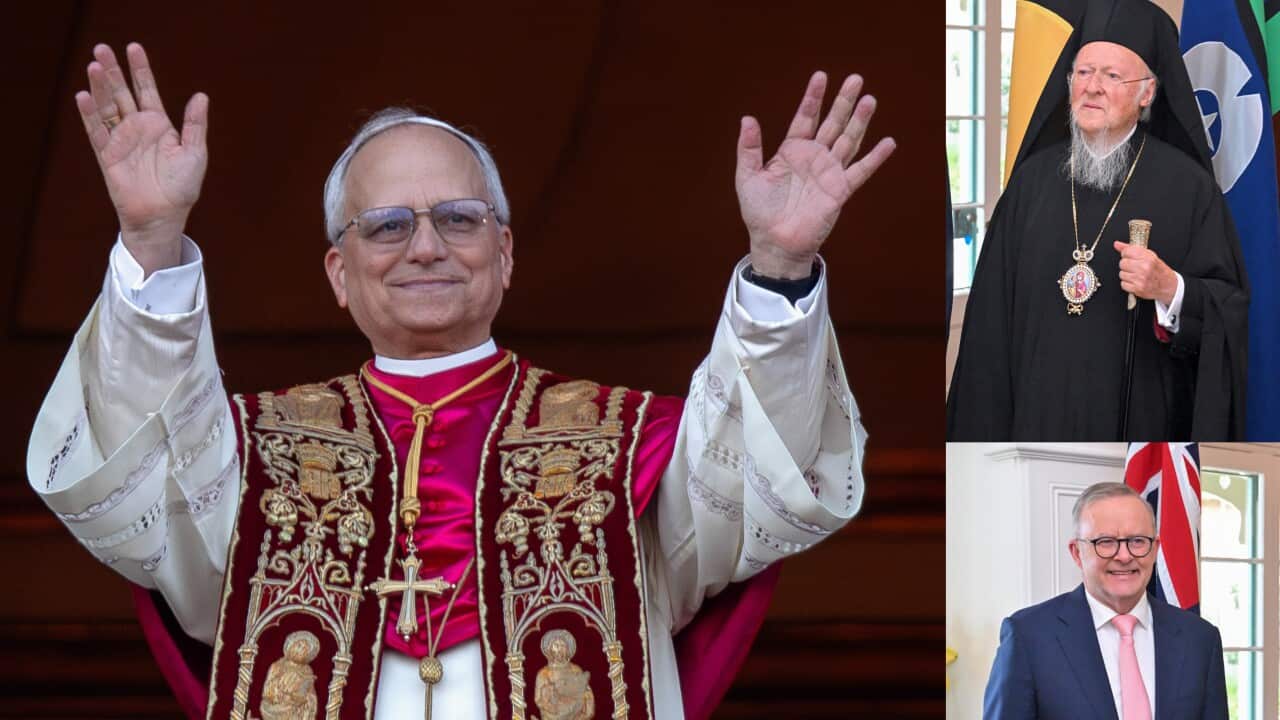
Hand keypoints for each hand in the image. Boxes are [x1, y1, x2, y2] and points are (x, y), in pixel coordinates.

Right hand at [74, 43, 207, 276]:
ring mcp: (121, 140)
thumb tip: (201, 96)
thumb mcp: (195, 153)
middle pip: (121, 93)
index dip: (141, 70)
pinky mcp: (108, 155)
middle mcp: (137, 128)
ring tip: (94, 66)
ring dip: (100, 87)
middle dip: (113, 71)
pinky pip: (96, 131)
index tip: (134, 47)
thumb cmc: (182, 187)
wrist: (164, 216)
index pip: (147, 90)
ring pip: (106, 107)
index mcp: (159, 125)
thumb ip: (195, 124)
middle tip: (103, 48)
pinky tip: (84, 96)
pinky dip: (90, 114)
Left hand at [736, 71, 895, 278]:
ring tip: (870, 99)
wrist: (775, 243)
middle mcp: (814, 158)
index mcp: (792, 152)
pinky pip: (861, 171)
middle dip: (843, 101)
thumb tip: (748, 119)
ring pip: (848, 140)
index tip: (821, 77)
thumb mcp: (747, 177)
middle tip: (855, 78)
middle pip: (832, 123)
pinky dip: (875, 158)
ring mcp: (829, 173)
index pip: (805, 118)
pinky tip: (888, 143)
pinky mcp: (840, 190)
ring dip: (860, 121)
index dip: (813, 98)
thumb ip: (748, 148)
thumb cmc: (760, 213)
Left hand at [1114, 240, 1177, 305]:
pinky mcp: (1137, 289)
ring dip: (1127, 275)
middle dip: (1127, 265)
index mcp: (1149, 258)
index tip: (1130, 256)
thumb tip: (1117, 244)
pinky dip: (1127, 284)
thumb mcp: (1149, 256)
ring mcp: (1141, 279)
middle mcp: (1145, 268)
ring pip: (1121, 274)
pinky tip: (1135, 281)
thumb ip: (1132, 249)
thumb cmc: (1158, 270)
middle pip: (1122, 263)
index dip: (1127, 254)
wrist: (1168, 285)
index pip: (1127, 251)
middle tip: (1135, 267)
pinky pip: (1123, 284)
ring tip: (1136, 275)